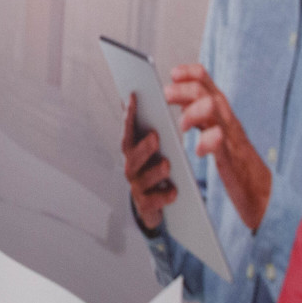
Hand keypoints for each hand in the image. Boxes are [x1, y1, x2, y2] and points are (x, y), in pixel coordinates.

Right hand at [122, 94, 176, 232]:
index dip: (129, 114)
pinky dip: (163, 196)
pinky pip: (153, 201)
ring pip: (143, 179)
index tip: (134, 97)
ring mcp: (137, 186)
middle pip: (131, 155)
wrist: (153, 204)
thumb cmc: (155, 167)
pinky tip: (174, 192)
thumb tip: (145, 97)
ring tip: (167, 164)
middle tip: (156, 136)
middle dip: (143, 145)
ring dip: (155, 170)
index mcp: (133, 149)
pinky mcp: (146, 205)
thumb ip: (150, 126)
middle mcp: (131, 166)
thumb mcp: (152, 147)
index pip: (128, 129)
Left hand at [166, 64, 272, 229]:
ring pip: (212, 108)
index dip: (187, 72)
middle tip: (165, 97)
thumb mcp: (213, 126)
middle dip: (182, 90)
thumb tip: (175, 94)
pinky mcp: (231, 155)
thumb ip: (198, 109)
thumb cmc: (230, 155)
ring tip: (183, 127)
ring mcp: (230, 134)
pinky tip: (198, 150)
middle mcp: (225, 116)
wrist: (257, 186)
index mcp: (219, 107)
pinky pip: (219, 141)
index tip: (173, 74)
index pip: (204, 78)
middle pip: (203, 90)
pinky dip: (205, 142)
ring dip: (192, 112)